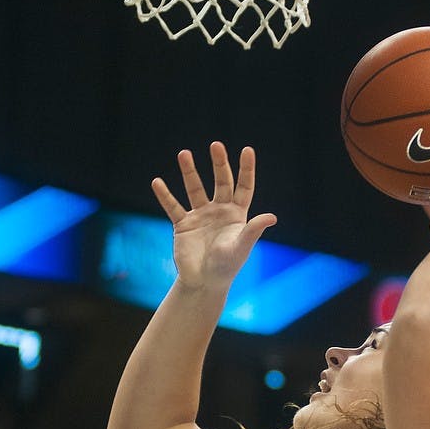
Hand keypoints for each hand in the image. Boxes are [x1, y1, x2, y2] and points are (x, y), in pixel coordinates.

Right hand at [151, 142, 276, 291]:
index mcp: (237, 214)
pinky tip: (157, 182)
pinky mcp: (183, 225)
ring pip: (195, 188)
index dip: (246, 169)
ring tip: (184, 154)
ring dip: (189, 172)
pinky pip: (173, 206)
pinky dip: (165, 195)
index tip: (247, 150)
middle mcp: (219, 210)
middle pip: (220, 181)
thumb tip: (272, 216)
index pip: (244, 187)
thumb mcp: (241, 246)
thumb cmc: (227, 266)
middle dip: (218, 164)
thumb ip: (254, 230)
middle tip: (216, 145)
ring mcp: (200, 216)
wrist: (204, 282)